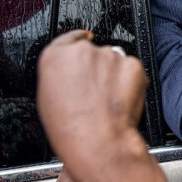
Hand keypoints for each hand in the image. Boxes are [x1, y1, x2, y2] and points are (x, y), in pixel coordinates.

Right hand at [37, 30, 181, 181]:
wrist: (99, 143)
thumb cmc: (71, 130)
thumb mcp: (48, 98)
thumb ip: (60, 75)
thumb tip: (71, 74)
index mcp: (55, 56)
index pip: (69, 38)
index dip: (79, 43)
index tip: (85, 42)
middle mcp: (82, 51)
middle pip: (94, 52)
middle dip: (98, 68)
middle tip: (97, 92)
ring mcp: (109, 56)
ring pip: (115, 61)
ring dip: (115, 75)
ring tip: (109, 102)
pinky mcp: (132, 65)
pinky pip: (132, 69)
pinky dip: (131, 81)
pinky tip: (122, 99)